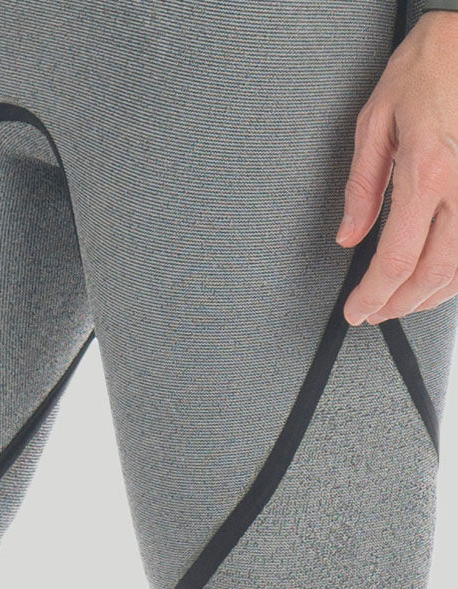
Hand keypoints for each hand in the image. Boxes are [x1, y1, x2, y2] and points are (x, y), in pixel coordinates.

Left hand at [338, 11, 457, 325]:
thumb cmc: (430, 66)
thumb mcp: (376, 122)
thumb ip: (362, 186)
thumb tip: (349, 236)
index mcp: (426, 172)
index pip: (396, 260)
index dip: (373, 296)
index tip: (357, 311)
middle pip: (434, 274)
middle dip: (400, 304)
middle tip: (375, 314)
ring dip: (431, 295)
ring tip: (402, 301)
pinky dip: (457, 272)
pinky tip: (439, 277)